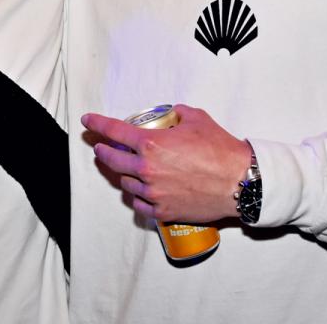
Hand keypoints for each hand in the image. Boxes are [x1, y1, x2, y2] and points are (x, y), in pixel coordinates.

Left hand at [81, 104, 249, 222]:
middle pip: (111, 160)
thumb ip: (177, 113)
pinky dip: (137, 197)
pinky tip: (140, 192)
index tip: (88, 122)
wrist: (239, 182)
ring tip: (129, 169)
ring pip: (125, 184)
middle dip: (103, 151)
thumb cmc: (220, 149)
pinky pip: (139, 205)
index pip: (113, 131)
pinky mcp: (163, 212)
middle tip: (101, 147)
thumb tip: (171, 115)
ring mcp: (153, 193)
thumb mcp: (196, 118)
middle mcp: (147, 169)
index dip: (97, 124)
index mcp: (151, 144)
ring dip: (124, 174)